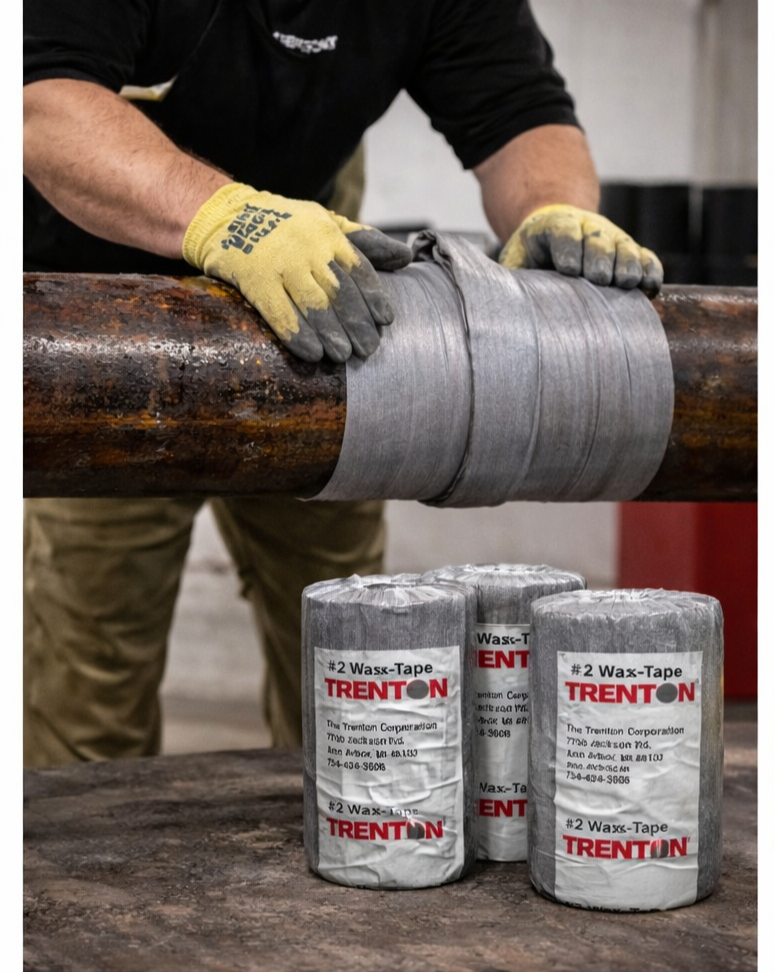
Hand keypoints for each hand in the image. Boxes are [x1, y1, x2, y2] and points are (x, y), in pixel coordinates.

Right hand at [183, 183, 411, 361]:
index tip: (385, 320)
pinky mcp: (255, 279)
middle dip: (357, 322)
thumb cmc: (287, 226)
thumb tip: (406, 256)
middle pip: (340, 291)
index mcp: (329, 235)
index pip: (359, 269)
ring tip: (343, 355)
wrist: (226, 216)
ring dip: (331, 332)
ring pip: (314, 304)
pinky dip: (297, 334)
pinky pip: (279, 312)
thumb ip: (366, 242)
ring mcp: (281, 264)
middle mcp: (308, 248)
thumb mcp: (327, 223)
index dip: (374, 296)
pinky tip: (312, 354)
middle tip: (369, 349)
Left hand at [499, 203, 662, 292]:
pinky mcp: (628, 250)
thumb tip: (497, 300)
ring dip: (627, 264)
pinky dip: (650, 269)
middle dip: (599, 258)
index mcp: (553, 227)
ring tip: (626, 283)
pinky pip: (645, 257)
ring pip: (624, 247)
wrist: (555, 231)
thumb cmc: (532, 256)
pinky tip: (650, 285)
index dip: (567, 247)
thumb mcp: (515, 261)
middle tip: (599, 278)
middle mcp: (586, 228)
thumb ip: (509, 276)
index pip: (562, 232)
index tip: (568, 269)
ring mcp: (610, 238)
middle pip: (597, 239)